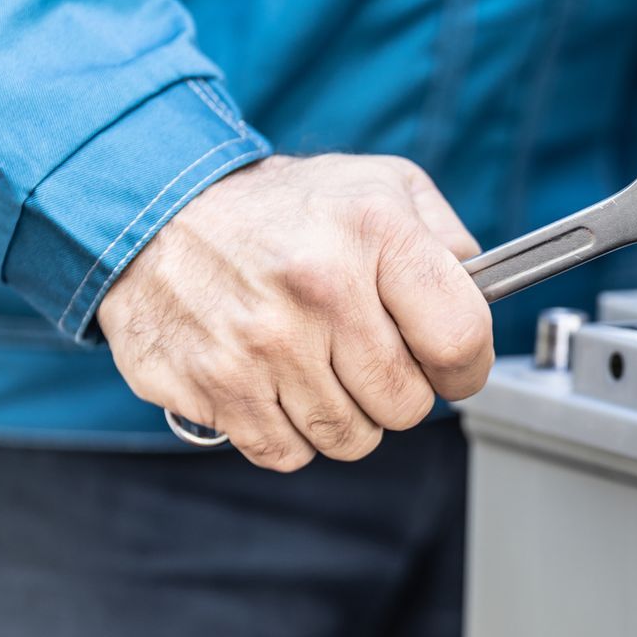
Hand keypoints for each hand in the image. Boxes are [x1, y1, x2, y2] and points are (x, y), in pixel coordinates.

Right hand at [96, 154, 492, 470]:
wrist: (152, 208)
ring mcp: (262, 342)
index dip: (466, 367)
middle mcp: (319, 288)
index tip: (450, 366)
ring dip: (344, 416)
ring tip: (316, 364)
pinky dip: (288, 432)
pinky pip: (285, 452)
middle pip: (406, 404)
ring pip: (349, 438)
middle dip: (398, 391)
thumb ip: (446, 236)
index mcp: (373, 232)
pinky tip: (274, 383)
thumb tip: (484, 288)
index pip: (460, 339)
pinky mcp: (213, 384)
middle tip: (367, 357)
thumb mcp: (379, 184)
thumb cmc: (280, 207)